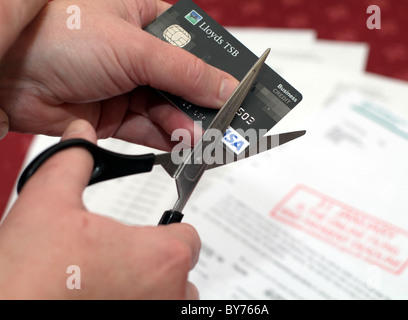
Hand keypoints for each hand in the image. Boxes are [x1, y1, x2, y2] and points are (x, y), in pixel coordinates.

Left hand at [0, 0, 237, 149]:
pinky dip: (165, 137)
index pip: (194, 45)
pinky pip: (149, 129)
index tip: (240, 85)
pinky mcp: (114, 115)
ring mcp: (126, 86)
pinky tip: (181, 141)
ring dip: (185, 123)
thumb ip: (184, 72)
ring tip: (202, 136)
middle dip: (203, 103)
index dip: (217, 66)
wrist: (7, 73)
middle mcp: (137, 54)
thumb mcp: (134, 49)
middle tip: (225, 120)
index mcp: (144, 20)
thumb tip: (225, 86)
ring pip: (168, 109)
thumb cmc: (56, 35)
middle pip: (184, 82)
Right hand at [0, 120, 200, 298]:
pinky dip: (139, 302)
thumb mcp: (49, 204)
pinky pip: (158, 312)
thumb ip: (73, 162)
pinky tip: (106, 296)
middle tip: (120, 258)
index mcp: (160, 257)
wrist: (8, 309)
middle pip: (180, 269)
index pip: (188, 236)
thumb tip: (81, 134)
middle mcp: (169, 295)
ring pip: (173, 298)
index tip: (151, 232)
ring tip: (112, 281)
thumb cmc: (30, 278)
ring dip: (151, 288)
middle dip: (156, 260)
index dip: (169, 229)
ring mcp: (159, 317)